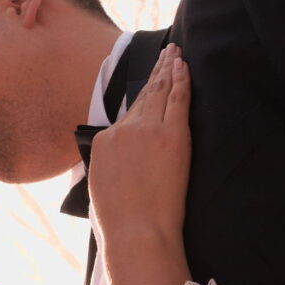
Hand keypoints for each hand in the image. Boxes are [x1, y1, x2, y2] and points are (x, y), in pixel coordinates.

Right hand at [89, 43, 191, 247]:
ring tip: (175, 53)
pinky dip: (180, 78)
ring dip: (168, 68)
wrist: (136, 231)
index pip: (126, 115)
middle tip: (166, 52)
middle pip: (143, 94)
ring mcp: (147, 130)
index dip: (141, 97)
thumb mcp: (101, 188)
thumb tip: (119, 163)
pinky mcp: (172, 135)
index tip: (149, 84)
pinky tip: (183, 64)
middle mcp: (123, 129)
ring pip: (160, 90)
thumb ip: (110, 166)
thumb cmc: (120, 222)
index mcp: (104, 142)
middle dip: (156, 71)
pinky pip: (177, 98)